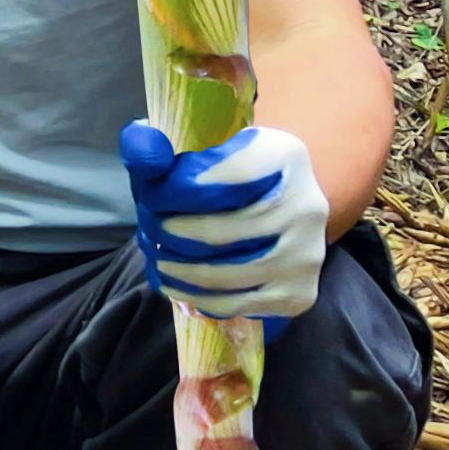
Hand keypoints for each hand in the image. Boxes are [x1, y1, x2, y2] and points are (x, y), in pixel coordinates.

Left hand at [122, 121, 326, 325]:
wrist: (281, 209)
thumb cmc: (231, 177)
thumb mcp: (202, 148)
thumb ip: (159, 146)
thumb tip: (141, 151)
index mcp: (284, 156)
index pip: (223, 177)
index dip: (175, 190)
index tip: (149, 196)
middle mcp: (307, 206)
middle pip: (221, 231)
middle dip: (169, 235)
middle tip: (147, 231)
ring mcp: (307, 255)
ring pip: (227, 273)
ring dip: (179, 270)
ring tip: (156, 259)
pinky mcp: (299, 293)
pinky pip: (237, 303)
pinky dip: (198, 297)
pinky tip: (176, 283)